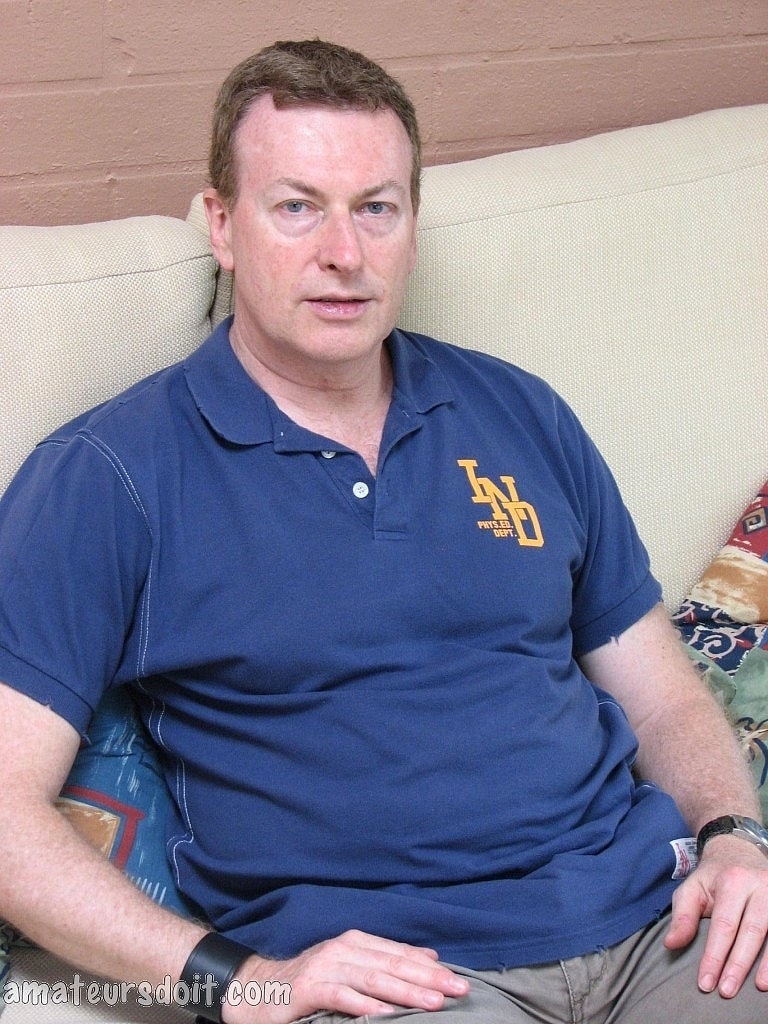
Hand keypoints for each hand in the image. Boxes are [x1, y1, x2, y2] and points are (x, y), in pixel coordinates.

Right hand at [222, 928, 469, 1023]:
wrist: (256, 988)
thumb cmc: (309, 981)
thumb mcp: (350, 966)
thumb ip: (384, 960)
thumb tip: (429, 956)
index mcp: (355, 942)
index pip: (399, 954)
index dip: (430, 967)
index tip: (458, 980)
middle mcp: (343, 949)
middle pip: (392, 964)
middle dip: (427, 977)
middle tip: (457, 989)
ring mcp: (326, 967)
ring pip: (373, 979)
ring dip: (405, 991)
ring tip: (433, 1001)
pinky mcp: (309, 988)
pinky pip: (342, 997)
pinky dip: (365, 1005)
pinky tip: (387, 1015)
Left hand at [665, 836, 767, 997]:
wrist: (739, 852)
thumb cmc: (713, 878)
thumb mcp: (691, 887)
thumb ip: (682, 916)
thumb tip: (671, 944)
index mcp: (732, 882)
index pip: (723, 925)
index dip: (714, 956)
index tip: (705, 982)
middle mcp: (759, 887)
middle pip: (751, 932)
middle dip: (738, 965)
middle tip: (726, 991)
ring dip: (766, 965)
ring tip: (756, 988)